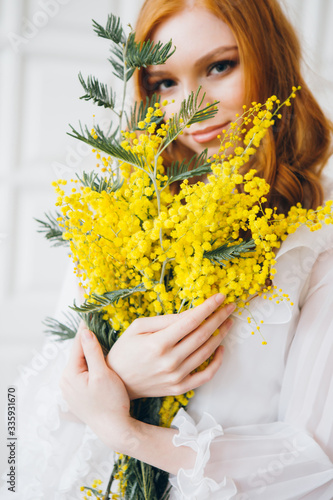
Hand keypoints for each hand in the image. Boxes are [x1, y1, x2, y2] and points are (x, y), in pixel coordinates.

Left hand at [60, 325, 130, 441]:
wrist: (114, 429)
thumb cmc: (111, 402)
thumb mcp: (103, 374)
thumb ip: (92, 351)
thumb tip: (85, 331)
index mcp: (69, 375)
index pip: (77, 345)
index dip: (85, 329)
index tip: (89, 314)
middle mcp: (65, 382)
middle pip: (78, 354)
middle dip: (87, 341)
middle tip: (97, 325)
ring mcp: (70, 390)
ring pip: (80, 363)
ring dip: (89, 352)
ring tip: (99, 339)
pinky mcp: (77, 395)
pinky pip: (82, 373)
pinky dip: (90, 364)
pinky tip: (99, 360)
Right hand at [107, 294, 234, 398]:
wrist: (118, 382)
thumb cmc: (125, 350)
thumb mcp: (138, 327)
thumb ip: (165, 320)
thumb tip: (191, 313)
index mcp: (158, 343)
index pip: (191, 321)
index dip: (208, 307)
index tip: (220, 297)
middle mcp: (170, 361)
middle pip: (203, 335)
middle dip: (219, 318)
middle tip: (230, 307)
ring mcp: (176, 377)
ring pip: (207, 353)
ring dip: (221, 335)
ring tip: (228, 322)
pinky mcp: (179, 388)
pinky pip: (205, 375)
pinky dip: (217, 362)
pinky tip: (220, 348)